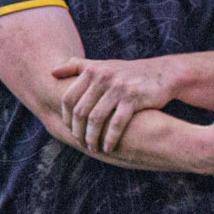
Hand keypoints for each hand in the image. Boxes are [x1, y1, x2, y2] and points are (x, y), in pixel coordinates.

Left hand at [52, 57, 174, 158]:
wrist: (162, 74)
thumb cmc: (127, 73)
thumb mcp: (101, 65)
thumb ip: (77, 67)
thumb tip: (51, 72)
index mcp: (92, 70)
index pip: (68, 98)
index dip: (66, 116)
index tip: (68, 128)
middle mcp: (103, 78)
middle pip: (80, 110)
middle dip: (77, 130)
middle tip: (78, 142)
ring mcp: (118, 88)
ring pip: (96, 118)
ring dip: (92, 137)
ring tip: (91, 148)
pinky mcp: (134, 98)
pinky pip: (117, 123)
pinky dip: (110, 138)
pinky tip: (108, 147)